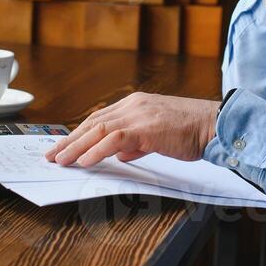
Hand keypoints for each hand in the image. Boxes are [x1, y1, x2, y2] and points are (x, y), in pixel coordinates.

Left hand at [43, 93, 220, 167]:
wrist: (213, 125)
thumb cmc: (191, 132)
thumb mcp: (158, 137)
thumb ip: (136, 144)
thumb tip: (120, 154)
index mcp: (135, 105)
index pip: (99, 118)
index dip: (78, 133)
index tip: (64, 146)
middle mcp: (132, 105)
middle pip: (92, 122)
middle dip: (69, 140)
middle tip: (52, 154)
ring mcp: (138, 114)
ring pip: (98, 129)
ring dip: (76, 146)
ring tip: (62, 160)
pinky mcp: (146, 128)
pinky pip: (114, 139)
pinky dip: (96, 150)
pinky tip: (85, 161)